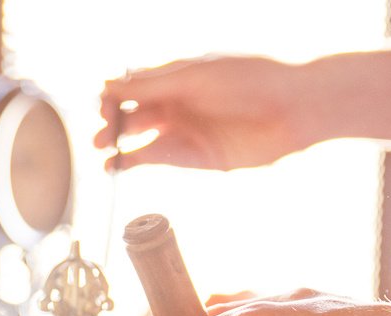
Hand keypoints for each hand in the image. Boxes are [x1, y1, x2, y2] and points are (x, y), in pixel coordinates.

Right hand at [95, 55, 323, 171]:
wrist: (292, 109)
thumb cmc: (249, 80)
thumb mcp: (194, 77)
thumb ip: (151, 85)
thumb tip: (108, 84)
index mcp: (177, 74)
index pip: (133, 83)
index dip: (114, 93)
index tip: (103, 102)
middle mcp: (178, 101)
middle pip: (132, 111)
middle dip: (111, 119)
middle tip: (99, 130)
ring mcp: (186, 129)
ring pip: (140, 136)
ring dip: (116, 142)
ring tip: (100, 149)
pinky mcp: (195, 156)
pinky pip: (156, 158)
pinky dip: (132, 162)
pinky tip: (114, 165)